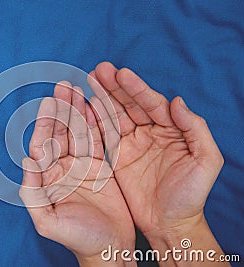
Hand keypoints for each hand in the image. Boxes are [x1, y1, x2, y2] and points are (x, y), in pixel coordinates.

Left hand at [20, 82, 135, 266]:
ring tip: (77, 89)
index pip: (43, 145)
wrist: (108, 248)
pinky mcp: (102, 167)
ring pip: (79, 133)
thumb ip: (33, 193)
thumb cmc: (77, 238)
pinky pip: (98, 140)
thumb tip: (26, 162)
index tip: (49, 102)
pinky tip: (94, 106)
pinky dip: (96, 123)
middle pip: (60, 133)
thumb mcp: (48, 221)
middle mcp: (63, 168)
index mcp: (48, 178)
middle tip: (64, 86)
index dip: (45, 123)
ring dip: (78, 111)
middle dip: (61, 110)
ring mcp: (83, 166)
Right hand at [88, 62, 226, 264]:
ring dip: (103, 97)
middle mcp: (150, 132)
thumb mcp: (205, 161)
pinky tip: (86, 105)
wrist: (169, 223)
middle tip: (99, 70)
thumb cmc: (191, 195)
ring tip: (90, 80)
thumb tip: (176, 102)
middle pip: (130, 104)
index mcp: (172, 129)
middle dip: (115, 86)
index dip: (137, 88)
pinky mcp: (118, 156)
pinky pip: (105, 133)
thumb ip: (196, 129)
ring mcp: (132, 143)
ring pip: (115, 114)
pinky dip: (95, 119)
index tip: (121, 73)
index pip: (152, 103)